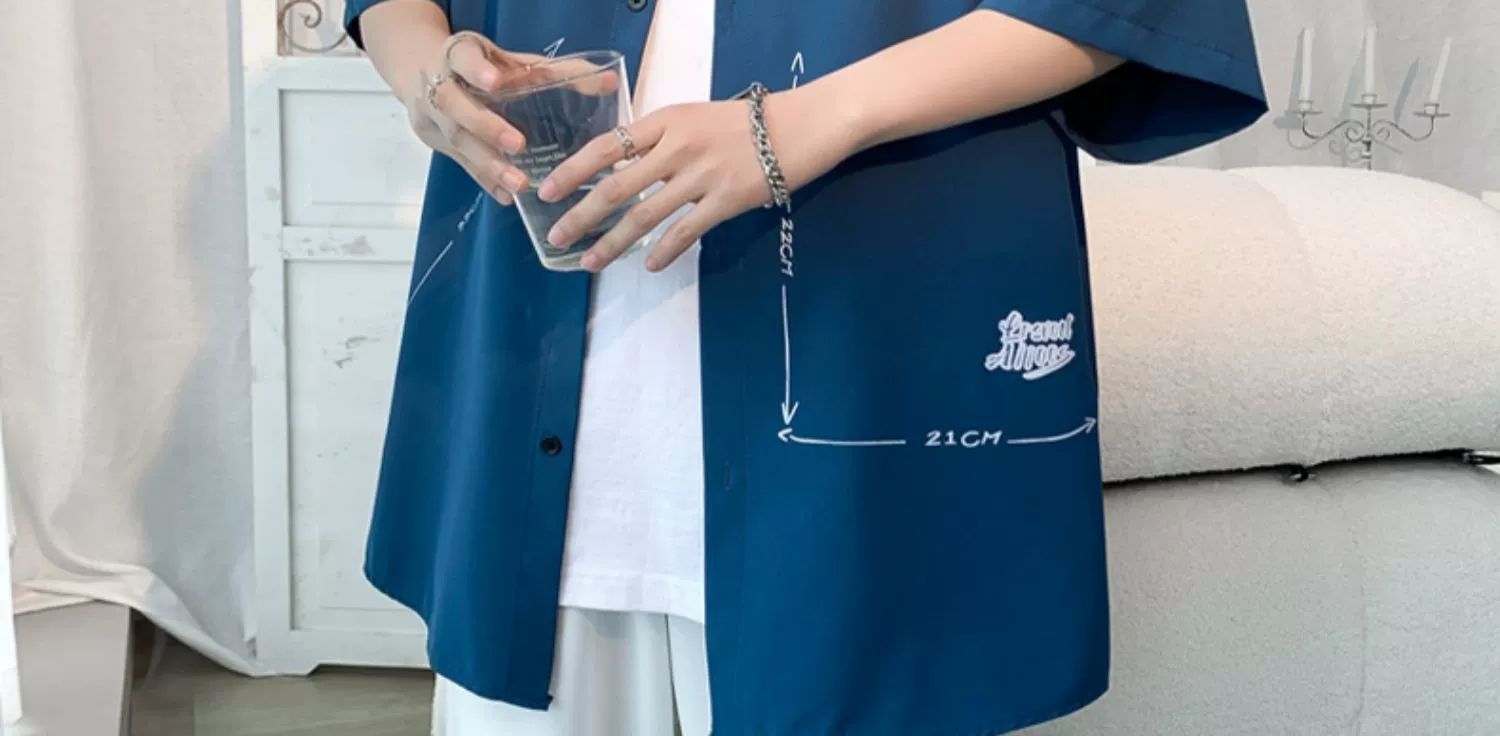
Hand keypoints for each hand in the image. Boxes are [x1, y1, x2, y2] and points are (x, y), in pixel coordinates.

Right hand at [401, 35, 619, 204]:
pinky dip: (485, 180)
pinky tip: (506, 196)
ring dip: (487, 164)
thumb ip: (561, 72)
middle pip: (454, 105)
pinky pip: (460, 163)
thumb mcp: (514, 62)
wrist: (423, 70)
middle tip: (518, 145)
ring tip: (519, 184)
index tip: (497, 83)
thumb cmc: (483, 68)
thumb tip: (610, 83)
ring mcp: (432, 115)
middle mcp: (439, 85)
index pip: (462, 57)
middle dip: (486, 126)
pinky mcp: (435, 141)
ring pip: (456, 139)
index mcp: (458, 55)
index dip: (477, 70)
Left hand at [536, 89, 854, 271]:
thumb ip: (657, 141)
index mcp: (665, 122)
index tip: (547, 193)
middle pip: (617, 187)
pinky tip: (650, 267)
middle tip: (556, 238)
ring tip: (590, 262)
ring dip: (612, 243)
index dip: (573, 172)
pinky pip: (685, 232)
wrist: (798, 128)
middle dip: (581, 215)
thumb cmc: (743, 123)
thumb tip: (618, 169)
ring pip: (644, 216)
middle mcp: (677, 148)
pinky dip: (664, 252)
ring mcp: (701, 177)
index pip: (605, 147)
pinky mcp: (725, 202)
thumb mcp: (692, 117)